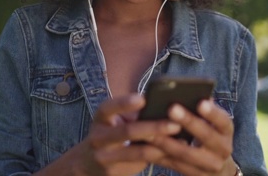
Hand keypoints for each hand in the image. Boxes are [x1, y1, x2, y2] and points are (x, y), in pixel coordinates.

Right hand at [37, 94, 180, 175]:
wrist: (88, 163)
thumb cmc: (110, 135)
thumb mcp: (113, 122)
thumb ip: (132, 116)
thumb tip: (164, 106)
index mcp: (100, 119)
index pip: (108, 108)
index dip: (124, 103)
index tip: (142, 98)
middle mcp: (99, 137)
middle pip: (126, 132)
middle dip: (153, 127)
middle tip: (175, 124)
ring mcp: (104, 156)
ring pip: (135, 152)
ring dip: (159, 146)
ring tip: (179, 140)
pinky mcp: (113, 171)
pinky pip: (139, 164)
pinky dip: (158, 156)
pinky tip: (173, 152)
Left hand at [146, 99, 236, 175]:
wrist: (218, 169)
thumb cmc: (209, 136)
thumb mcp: (212, 124)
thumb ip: (202, 110)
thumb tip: (191, 91)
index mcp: (226, 131)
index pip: (223, 120)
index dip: (213, 113)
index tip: (201, 102)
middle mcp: (223, 149)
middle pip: (206, 136)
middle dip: (189, 122)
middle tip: (172, 108)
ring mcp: (210, 166)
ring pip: (186, 154)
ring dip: (167, 141)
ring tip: (150, 129)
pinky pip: (174, 165)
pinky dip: (159, 155)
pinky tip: (146, 145)